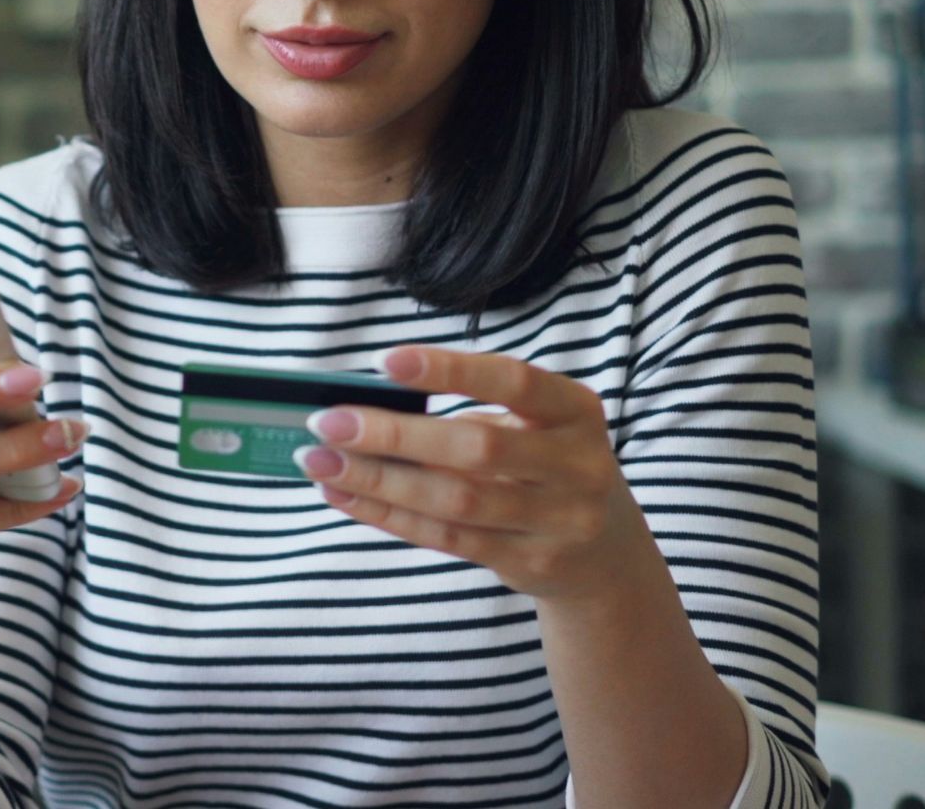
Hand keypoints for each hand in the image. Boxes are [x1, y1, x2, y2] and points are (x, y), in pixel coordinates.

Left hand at [293, 346, 648, 600]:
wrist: (605, 557)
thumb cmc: (546, 468)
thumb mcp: (535, 428)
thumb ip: (471, 414)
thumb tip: (368, 406)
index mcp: (575, 411)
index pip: (513, 382)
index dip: (449, 370)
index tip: (383, 360)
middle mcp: (576, 465)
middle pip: (475, 448)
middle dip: (393, 434)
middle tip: (328, 422)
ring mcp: (558, 521)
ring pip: (454, 500)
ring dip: (378, 480)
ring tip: (320, 462)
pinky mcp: (530, 563)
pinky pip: (446, 538)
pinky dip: (388, 514)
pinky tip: (346, 494)